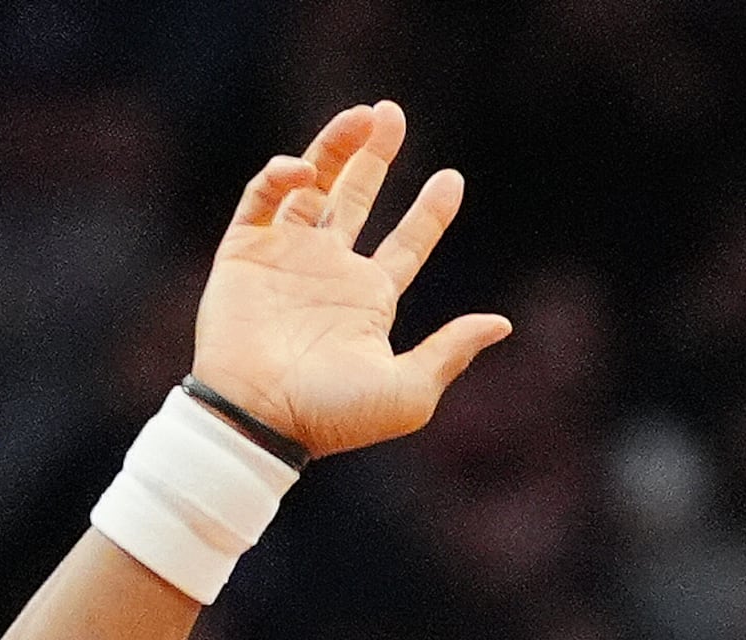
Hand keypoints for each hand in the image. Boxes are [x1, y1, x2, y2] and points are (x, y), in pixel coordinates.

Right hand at [193, 102, 511, 457]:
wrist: (260, 420)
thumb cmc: (333, 416)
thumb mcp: (408, 392)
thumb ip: (451, 352)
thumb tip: (502, 324)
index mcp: (369, 300)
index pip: (406, 244)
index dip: (430, 213)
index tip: (453, 179)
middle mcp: (328, 272)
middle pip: (356, 197)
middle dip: (374, 156)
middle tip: (391, 114)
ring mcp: (285, 259)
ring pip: (312, 186)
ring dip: (333, 147)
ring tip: (361, 116)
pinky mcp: (244, 253)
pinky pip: (262, 200)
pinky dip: (281, 177)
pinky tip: (304, 171)